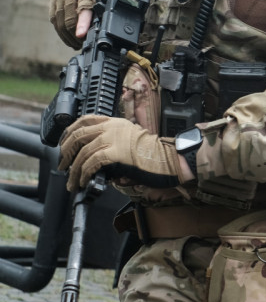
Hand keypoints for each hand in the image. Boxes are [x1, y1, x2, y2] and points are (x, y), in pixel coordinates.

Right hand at [49, 0, 95, 48]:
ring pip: (59, 22)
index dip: (82, 24)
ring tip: (76, 45)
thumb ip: (98, 14)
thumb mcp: (104, 0)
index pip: (83, 10)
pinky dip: (61, 31)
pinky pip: (54, 19)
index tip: (81, 36)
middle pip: (69, 20)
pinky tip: (68, 38)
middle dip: (75, 36)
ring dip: (67, 36)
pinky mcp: (53, 0)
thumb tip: (95, 31)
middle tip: (83, 45)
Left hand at [58, 115, 182, 191]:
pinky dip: (84, 174)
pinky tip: (84, 181)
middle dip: (66, 152)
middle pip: (78, 135)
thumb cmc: (154, 154)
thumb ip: (113, 143)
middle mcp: (111, 127)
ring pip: (82, 153)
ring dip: (73, 170)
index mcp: (116, 122)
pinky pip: (90, 163)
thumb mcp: (131, 140)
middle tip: (63, 165)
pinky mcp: (113, 153)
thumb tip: (96, 159)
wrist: (167, 158)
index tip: (63, 142)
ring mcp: (112, 139)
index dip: (70, 131)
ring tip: (72, 181)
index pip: (85, 120)